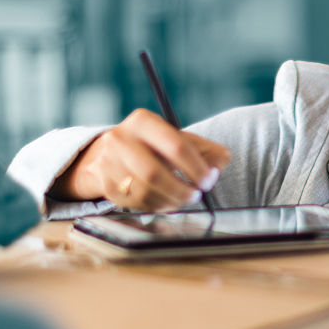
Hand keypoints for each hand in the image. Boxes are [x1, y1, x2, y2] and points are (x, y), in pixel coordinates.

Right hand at [52, 109, 230, 211]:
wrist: (105, 155)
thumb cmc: (150, 147)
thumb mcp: (175, 139)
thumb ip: (204, 149)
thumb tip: (223, 160)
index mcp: (143, 122)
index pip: (175, 145)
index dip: (196, 167)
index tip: (209, 180)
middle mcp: (121, 138)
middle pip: (155, 172)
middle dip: (181, 189)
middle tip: (196, 195)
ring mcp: (109, 162)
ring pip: (145, 190)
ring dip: (170, 200)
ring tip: (182, 199)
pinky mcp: (105, 183)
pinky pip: (136, 202)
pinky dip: (156, 206)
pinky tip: (166, 202)